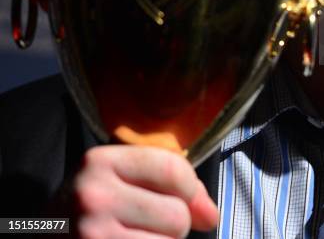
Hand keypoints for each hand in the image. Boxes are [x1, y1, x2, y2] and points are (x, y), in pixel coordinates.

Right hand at [72, 145, 217, 237]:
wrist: (42, 237)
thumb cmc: (88, 210)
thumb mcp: (118, 181)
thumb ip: (170, 185)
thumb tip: (211, 215)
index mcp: (100, 162)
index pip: (173, 169)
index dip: (190, 190)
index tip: (184, 200)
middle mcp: (93, 197)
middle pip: (177, 216)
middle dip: (173, 227)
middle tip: (143, 227)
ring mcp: (91, 235)